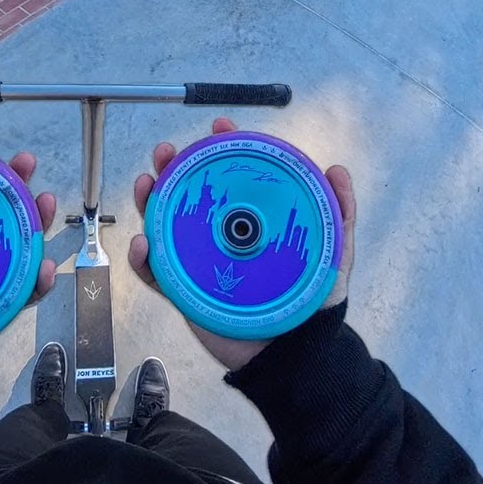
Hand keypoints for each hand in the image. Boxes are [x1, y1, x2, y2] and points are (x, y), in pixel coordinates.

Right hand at [127, 117, 356, 371]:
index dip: (221, 149)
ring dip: (149, 200)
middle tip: (166, 151)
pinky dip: (143, 258)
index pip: (232, 177)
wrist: (295, 356)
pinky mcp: (184, 293)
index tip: (218, 127)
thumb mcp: (335, 254)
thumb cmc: (315, 304)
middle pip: (189, 194)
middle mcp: (222, 237)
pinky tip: (142, 244)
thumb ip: (340, 213)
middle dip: (172, 166)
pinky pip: (156, 273)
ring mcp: (199, 263)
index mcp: (252, 222)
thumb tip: (337, 170)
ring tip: (146, 184)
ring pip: (164, 224)